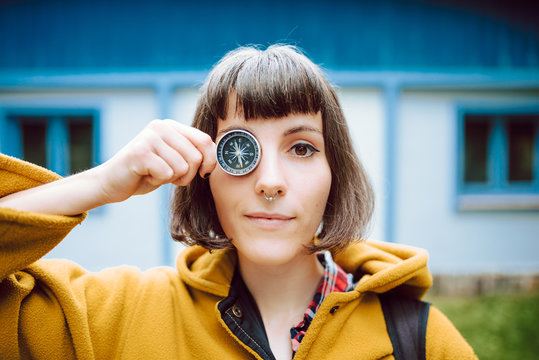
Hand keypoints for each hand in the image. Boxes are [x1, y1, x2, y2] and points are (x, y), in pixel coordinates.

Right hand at [95, 119, 215, 203]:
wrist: (111, 182)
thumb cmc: (146, 173)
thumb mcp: (173, 160)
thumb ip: (191, 153)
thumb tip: (216, 160)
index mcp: (171, 126)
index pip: (205, 140)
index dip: (211, 161)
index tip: (204, 173)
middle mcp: (161, 126)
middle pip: (196, 157)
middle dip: (187, 175)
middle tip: (168, 175)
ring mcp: (149, 137)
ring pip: (182, 168)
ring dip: (170, 179)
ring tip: (154, 173)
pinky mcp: (140, 152)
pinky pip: (166, 173)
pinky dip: (158, 181)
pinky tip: (145, 175)